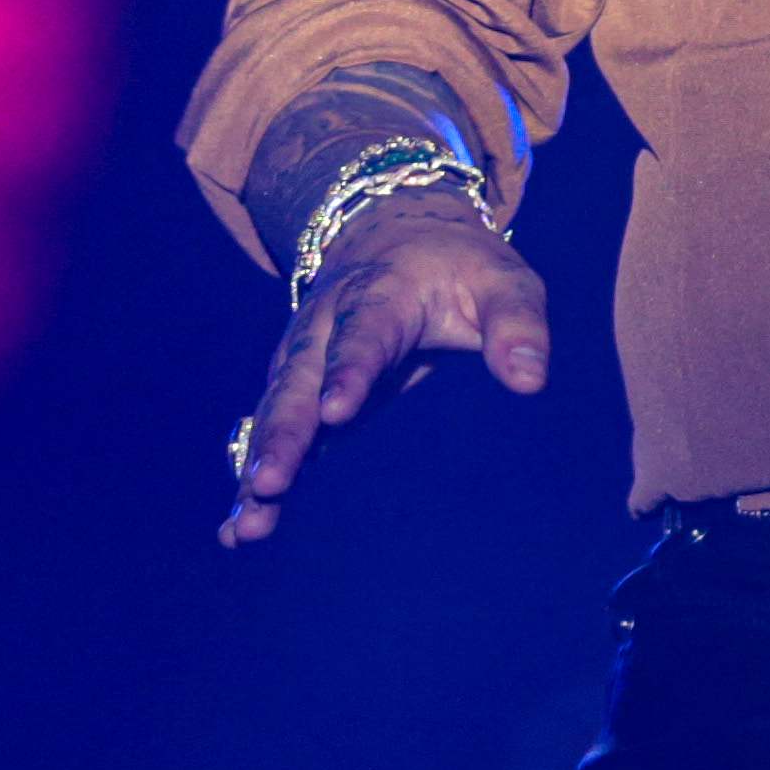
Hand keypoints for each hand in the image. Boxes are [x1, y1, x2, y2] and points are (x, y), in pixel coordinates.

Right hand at [219, 201, 550, 546]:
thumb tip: (530, 381)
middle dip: (282, 434)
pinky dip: (252, 480)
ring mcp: (303, 360)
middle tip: (268, 483)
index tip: (334, 415)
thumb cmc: (460, 268)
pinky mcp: (298, 392)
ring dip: (258, 466)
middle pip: (298, 380)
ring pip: (274, 413)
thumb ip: (517, 325)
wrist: (396, 236)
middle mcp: (325, 327)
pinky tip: (238, 533)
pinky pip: (269, 435)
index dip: (348, 373)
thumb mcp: (502, 279)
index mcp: (379, 294)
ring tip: (247, 526)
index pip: (363, 335)